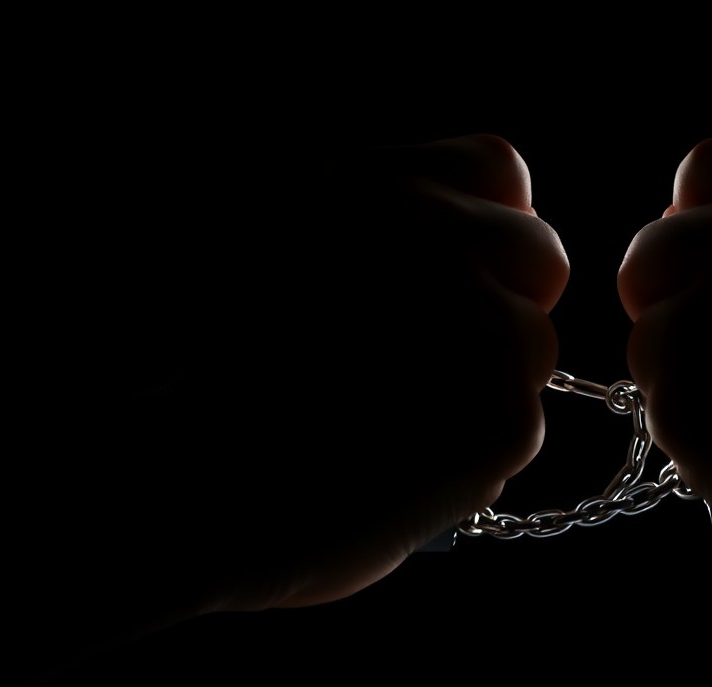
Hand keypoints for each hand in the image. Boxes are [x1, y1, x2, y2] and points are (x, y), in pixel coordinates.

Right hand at [139, 134, 568, 611]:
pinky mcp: (505, 416)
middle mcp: (439, 237)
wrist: (172, 490)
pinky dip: (471, 460)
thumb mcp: (275, 250)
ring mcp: (481, 324)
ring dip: (486, 386)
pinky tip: (395, 475)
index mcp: (373, 185)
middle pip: (539, 255)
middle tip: (425, 365)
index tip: (441, 280)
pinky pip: (517, 431)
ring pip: (535, 350)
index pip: (498, 170)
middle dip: (500, 305)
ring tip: (391, 426)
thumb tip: (457, 260)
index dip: (480, 232)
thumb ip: (371, 238)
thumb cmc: (194, 385)